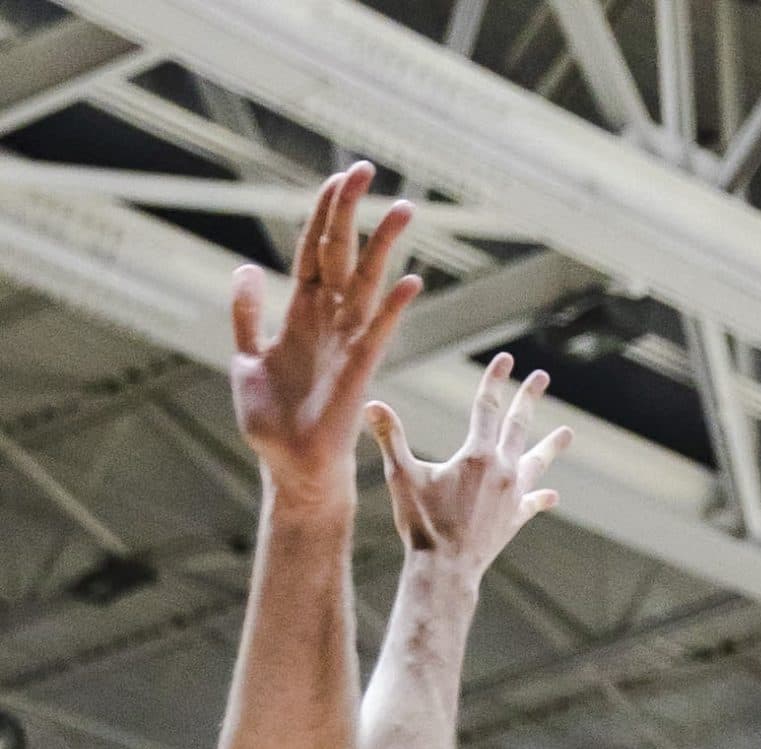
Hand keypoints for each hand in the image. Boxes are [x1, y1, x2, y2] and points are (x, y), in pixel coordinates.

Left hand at [230, 163, 422, 496]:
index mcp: (300, 314)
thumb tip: (247, 270)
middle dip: (352, 212)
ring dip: (384, 245)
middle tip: (366, 171)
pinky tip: (411, 280)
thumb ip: (247, 316)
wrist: (290, 464)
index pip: (315, 251)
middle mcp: (329, 320)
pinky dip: (395, 306)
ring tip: (403, 208)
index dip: (325, 214)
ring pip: (368, 282)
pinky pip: (380, 330)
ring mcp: (348, 341)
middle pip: (342, 253)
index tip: (340, 179)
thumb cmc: (271, 420)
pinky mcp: (359, 368)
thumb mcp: (246, 359)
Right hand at [366, 353, 573, 580]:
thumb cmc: (422, 523)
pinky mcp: (515, 518)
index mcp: (477, 455)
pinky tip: (551, 495)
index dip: (496, 380)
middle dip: (528, 398)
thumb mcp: (402, 476)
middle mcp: (502, 471)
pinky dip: (541, 497)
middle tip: (542, 378)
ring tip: (567, 433)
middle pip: (519, 426)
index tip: (506, 358)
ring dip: (551, 446)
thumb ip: (390, 437)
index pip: (487, 407)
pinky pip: (532, 503)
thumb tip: (371, 403)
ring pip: (536, 463)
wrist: (446, 568)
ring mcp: (512, 495)